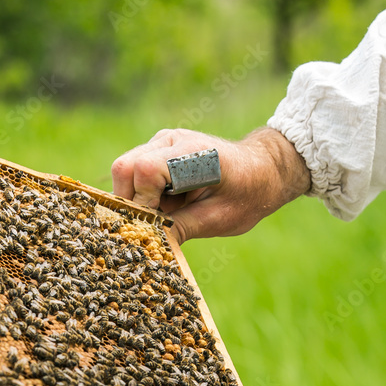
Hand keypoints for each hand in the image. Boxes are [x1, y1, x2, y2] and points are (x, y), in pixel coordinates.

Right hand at [111, 126, 310, 243]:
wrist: (261, 171)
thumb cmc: (246, 195)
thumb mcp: (218, 219)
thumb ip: (183, 228)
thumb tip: (151, 244)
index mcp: (192, 153)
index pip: (143, 170)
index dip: (142, 202)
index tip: (156, 224)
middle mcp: (171, 141)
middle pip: (124, 168)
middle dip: (131, 202)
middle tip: (153, 223)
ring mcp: (162, 143)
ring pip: (124, 171)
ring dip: (136, 199)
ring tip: (163, 214)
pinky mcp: (158, 151)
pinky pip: (134, 174)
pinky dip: (141, 195)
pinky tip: (165, 206)